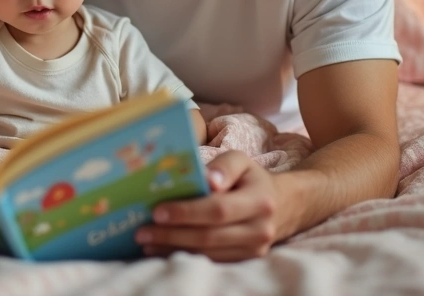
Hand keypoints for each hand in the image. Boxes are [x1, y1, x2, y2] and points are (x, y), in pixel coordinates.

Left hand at [136, 150, 277, 260]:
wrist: (281, 204)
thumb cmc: (250, 179)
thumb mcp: (241, 161)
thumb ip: (224, 166)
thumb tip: (207, 179)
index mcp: (259, 201)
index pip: (218, 210)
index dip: (186, 212)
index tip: (157, 212)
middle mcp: (260, 229)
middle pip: (209, 236)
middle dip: (171, 235)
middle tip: (141, 232)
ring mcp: (255, 250)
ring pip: (208, 254)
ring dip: (173, 249)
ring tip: (146, 242)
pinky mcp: (247, 261)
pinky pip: (212, 262)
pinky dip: (185, 256)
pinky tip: (162, 250)